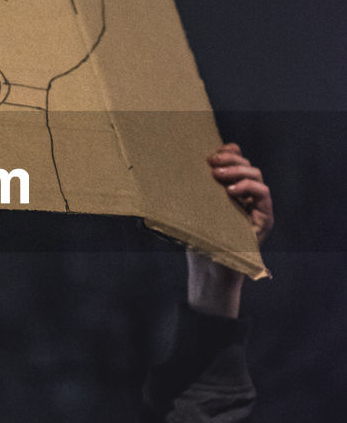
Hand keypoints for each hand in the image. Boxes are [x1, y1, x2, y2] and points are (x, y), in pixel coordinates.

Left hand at [186, 143, 273, 315]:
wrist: (209, 270)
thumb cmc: (197, 240)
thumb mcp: (189, 210)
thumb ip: (186, 192)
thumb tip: (159, 172)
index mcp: (231, 189)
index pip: (237, 161)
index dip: (228, 152)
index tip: (212, 151)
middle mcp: (246, 195)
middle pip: (246, 164)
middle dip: (229, 159)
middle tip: (210, 162)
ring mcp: (257, 206)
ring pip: (256, 174)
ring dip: (237, 170)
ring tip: (217, 175)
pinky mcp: (264, 218)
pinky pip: (263, 193)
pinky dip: (248, 186)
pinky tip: (230, 191)